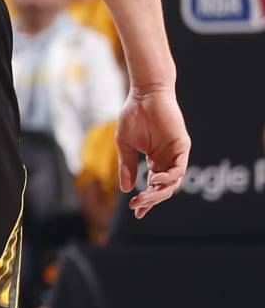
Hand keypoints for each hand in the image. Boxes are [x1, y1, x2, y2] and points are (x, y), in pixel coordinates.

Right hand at [117, 86, 189, 216]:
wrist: (144, 95)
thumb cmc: (134, 116)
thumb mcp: (125, 146)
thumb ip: (127, 166)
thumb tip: (125, 189)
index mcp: (155, 159)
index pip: (153, 185)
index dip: (146, 200)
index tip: (136, 212)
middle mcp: (167, 159)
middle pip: (164, 187)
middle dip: (151, 199)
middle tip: (137, 205)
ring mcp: (176, 153)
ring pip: (173, 182)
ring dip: (159, 192)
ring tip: (144, 196)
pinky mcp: (182, 146)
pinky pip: (179, 168)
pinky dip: (169, 177)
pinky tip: (154, 180)